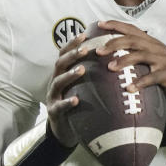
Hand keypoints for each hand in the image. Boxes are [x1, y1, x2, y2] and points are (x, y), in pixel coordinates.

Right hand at [45, 32, 87, 146]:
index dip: (72, 43)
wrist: (64, 130)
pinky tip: (76, 100)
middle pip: (60, 64)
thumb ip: (90, 73)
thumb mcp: (81, 86)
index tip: (85, 34)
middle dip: (71, 55)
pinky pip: (59, 106)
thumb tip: (112, 58)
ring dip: (69, 75)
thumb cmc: (76, 103)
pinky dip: (67, 102)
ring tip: (81, 70)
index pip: (64, 54)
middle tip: (85, 49)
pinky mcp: (53, 111)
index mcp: (62, 73)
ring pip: (58, 82)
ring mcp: (53, 96)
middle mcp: (55, 82)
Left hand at [95, 20, 165, 106]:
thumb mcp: (154, 61)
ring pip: (141, 55)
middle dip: (114, 43)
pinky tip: (129, 88)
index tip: (99, 24)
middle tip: (98, 50)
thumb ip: (139, 57)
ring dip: (124, 61)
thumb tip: (116, 59)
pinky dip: (140, 82)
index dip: (115, 25)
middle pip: (133, 40)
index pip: (132, 29)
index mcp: (152, 43)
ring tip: (110, 68)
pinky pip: (153, 77)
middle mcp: (157, 48)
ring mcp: (164, 60)